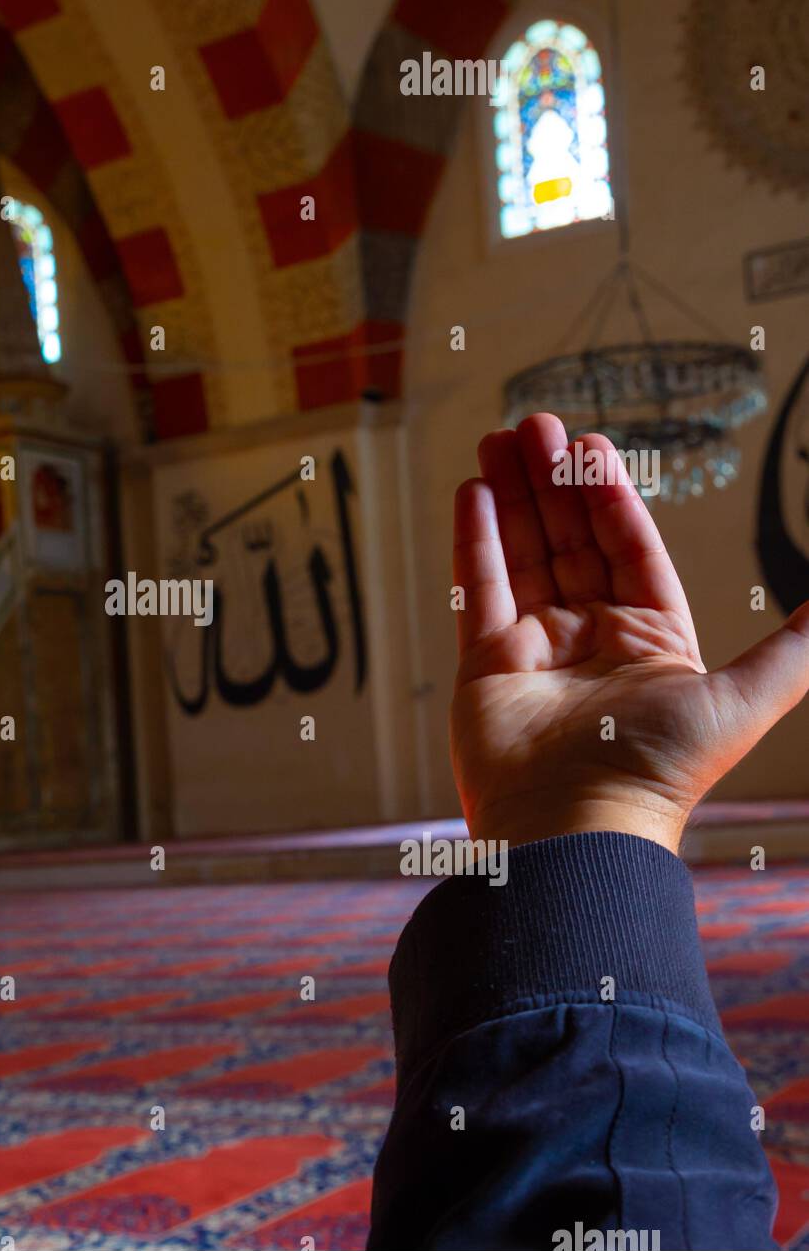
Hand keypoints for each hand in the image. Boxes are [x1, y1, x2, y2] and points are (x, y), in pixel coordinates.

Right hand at [451, 413, 808, 852]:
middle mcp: (592, 640)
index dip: (611, 495)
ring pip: (523, 554)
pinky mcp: (484, 665)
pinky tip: (474, 492)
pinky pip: (480, 589)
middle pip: (571, 540)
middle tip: (539, 425)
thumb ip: (798, 643)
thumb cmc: (660, 767)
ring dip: (513, 497)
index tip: (594, 446)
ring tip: (502, 441)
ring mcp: (536, 650)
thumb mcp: (747, 695)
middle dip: (555, 482)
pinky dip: (475, 540)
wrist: (575, 825)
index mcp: (651, 640)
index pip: (629, 548)